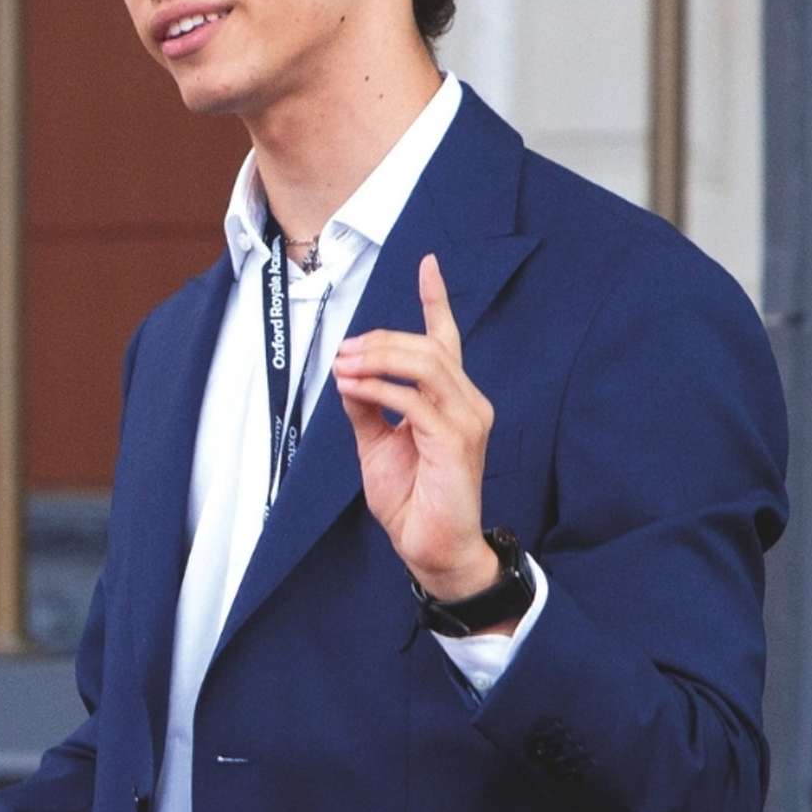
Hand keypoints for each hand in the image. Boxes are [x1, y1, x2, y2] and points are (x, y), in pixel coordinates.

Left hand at [334, 252, 496, 600]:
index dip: (436, 299)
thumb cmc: (412, 500)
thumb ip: (367, 407)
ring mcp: (467, 419)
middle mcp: (468, 402)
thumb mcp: (377, 445)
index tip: (427, 263)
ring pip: (424, 364)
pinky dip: (378, 389)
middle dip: (380, 340)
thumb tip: (347, 374)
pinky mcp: (456, 440)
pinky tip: (354, 389)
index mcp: (453, 399)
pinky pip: (413, 400)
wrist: (432, 548)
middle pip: (427, 346)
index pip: (447, 339)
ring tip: (344, 366)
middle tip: (343, 352)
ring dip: (378, 358)